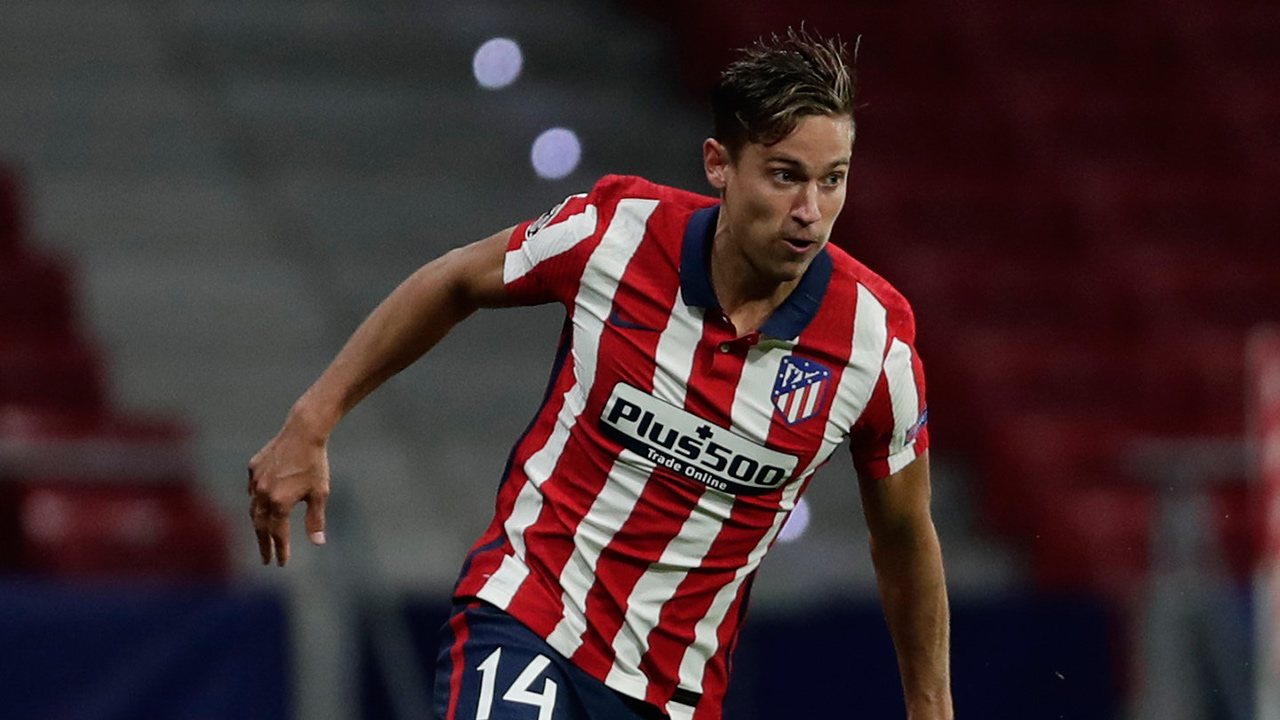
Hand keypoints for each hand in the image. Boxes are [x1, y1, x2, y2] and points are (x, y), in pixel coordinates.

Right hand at [248, 424, 329, 565]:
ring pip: (253, 508)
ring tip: (263, 536)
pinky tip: (260, 506)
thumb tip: (318, 543)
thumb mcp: (319, 493)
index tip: (280, 563)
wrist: (303, 432)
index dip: (280, 550)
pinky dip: (255, 501)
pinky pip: (252, 490)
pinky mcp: (253, 468)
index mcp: (279, 502)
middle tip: (266, 559)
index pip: (277, 534)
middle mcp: (263, 494)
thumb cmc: (315, 464)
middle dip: (264, 544)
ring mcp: (255, 480)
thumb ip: (315, 520)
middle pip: (260, 526)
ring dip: (258, 525)